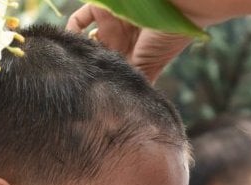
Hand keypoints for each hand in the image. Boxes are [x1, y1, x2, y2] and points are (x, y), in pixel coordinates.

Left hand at [66, 5, 192, 81]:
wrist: (178, 7)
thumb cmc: (168, 38)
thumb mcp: (151, 66)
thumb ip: (137, 83)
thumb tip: (124, 109)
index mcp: (135, 57)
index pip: (113, 71)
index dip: (102, 80)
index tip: (90, 93)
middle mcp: (123, 42)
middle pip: (98, 57)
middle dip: (89, 67)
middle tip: (80, 77)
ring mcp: (112, 27)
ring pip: (86, 40)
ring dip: (80, 50)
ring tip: (76, 62)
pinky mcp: (104, 11)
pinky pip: (80, 20)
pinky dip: (72, 29)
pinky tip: (72, 42)